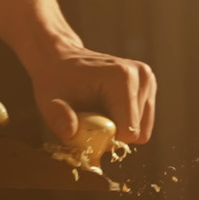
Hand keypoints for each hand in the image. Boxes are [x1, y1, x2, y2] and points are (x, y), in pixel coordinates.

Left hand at [28, 46, 155, 144]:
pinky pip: (142, 123)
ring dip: (118, 128)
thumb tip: (69, 132)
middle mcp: (141, 76)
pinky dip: (123, 122)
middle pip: (137, 133)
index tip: (86, 126)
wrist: (60, 61)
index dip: (106, 139)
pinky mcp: (149, 86)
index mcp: (122, 78)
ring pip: (141, 130)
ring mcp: (148, 80)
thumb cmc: (55, 83)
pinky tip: (106, 108)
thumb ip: (58, 118)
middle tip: (90, 119)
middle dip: (113, 134)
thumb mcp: (49, 103)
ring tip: (97, 111)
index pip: (130, 132)